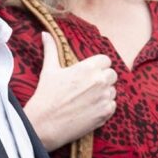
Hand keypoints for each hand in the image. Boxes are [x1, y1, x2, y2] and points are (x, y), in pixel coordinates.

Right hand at [20, 32, 116, 151]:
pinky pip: (113, 105)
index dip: (98, 65)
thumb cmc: (46, 95)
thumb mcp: (49, 70)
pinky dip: (104, 106)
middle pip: (112, 74)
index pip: (106, 60)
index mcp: (88, 68)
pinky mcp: (106, 113)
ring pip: (113, 90)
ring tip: (86, 98)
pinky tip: (89, 108)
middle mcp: (100, 81)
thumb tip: (46, 33)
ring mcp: (105, 98)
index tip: (89, 72)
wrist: (45, 124)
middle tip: (87, 86)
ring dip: (104, 93)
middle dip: (103, 78)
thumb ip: (51, 50)